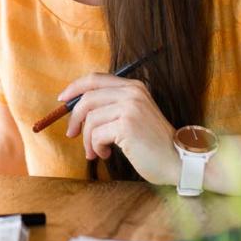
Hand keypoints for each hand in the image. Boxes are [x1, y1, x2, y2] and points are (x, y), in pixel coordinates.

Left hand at [59, 74, 179, 184]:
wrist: (179, 161)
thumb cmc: (153, 144)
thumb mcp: (134, 116)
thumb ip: (112, 107)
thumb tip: (76, 108)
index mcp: (134, 87)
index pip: (95, 79)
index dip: (75, 88)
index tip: (62, 100)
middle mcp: (132, 93)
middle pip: (87, 98)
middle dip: (74, 118)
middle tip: (71, 134)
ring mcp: (130, 107)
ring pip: (90, 120)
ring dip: (87, 140)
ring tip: (96, 151)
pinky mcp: (126, 125)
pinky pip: (96, 135)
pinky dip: (96, 147)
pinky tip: (106, 154)